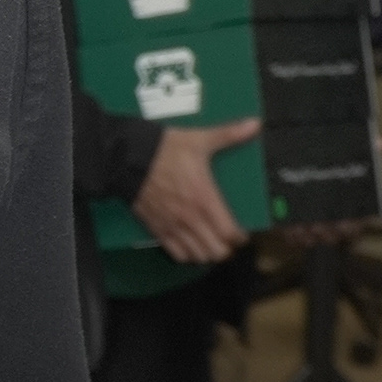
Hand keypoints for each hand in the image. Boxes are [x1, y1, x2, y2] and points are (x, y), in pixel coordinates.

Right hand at [131, 119, 260, 263]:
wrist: (127, 158)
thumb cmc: (164, 150)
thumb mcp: (199, 140)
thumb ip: (228, 134)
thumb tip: (254, 124)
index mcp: (205, 199)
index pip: (230, 233)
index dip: (240, 237)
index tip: (242, 232)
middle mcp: (191, 218)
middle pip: (217, 252)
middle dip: (226, 248)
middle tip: (226, 238)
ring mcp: (173, 226)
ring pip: (197, 256)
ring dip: (207, 253)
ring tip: (209, 242)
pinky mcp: (157, 229)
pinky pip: (176, 254)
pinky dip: (186, 254)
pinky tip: (189, 244)